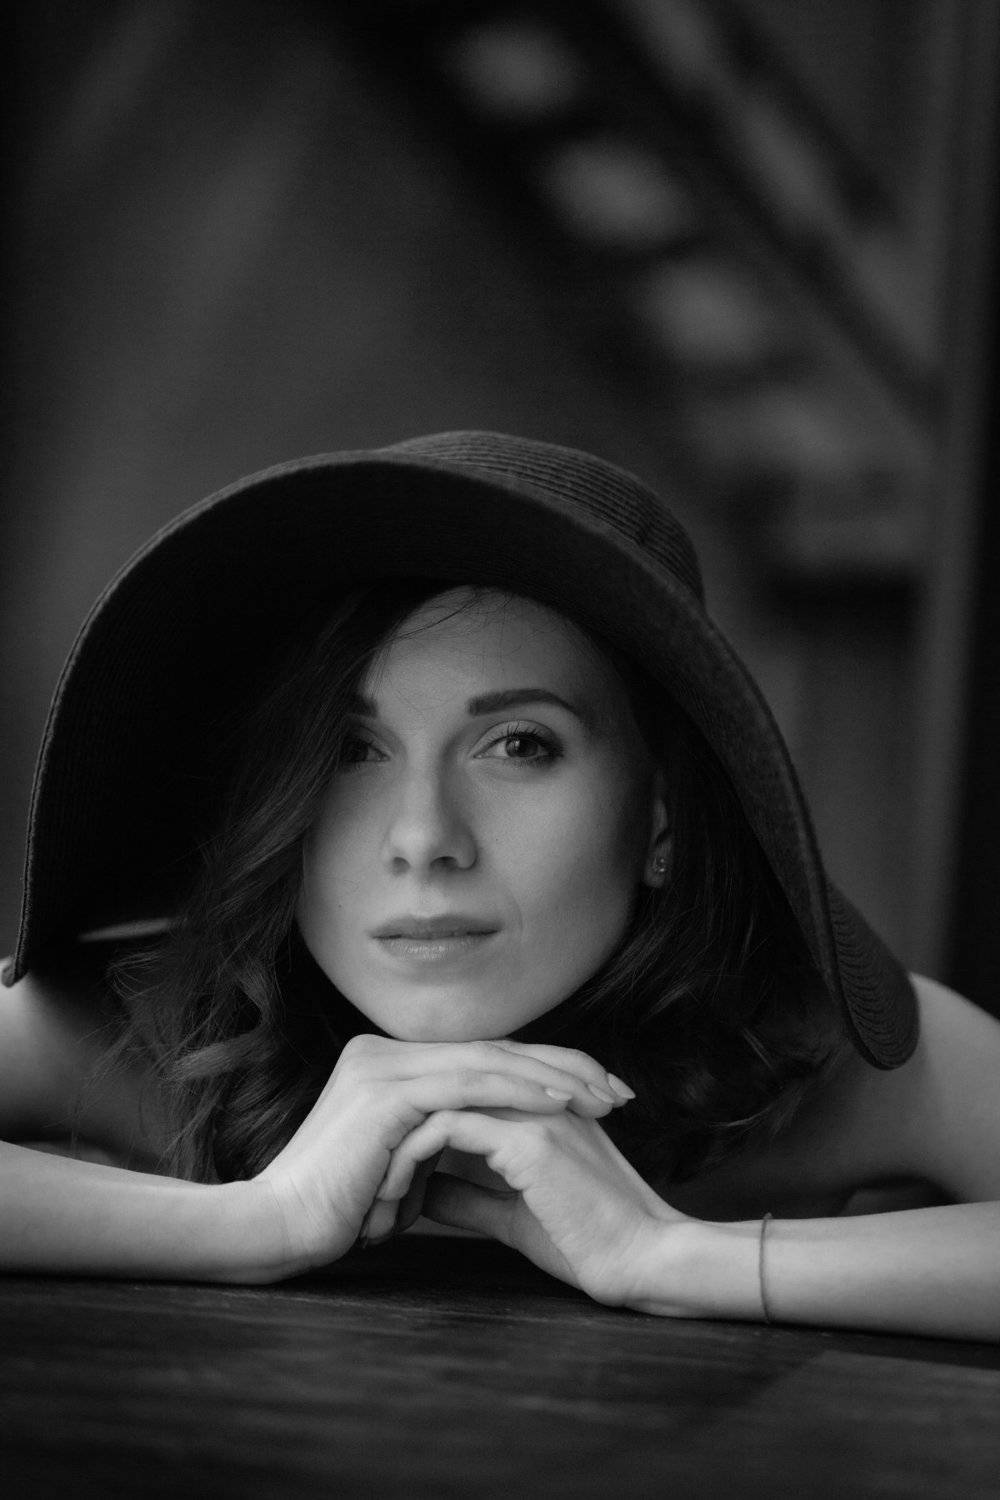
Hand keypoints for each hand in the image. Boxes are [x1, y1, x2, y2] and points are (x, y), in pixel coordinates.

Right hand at [248, 1035, 631, 1275]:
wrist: (279, 1227)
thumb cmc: (338, 1211)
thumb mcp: (402, 1165)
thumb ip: (439, 1143)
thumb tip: (488, 1147)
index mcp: (388, 1064)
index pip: (483, 1056)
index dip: (544, 1069)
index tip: (597, 1092)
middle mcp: (384, 1053)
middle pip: (494, 1049)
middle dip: (563, 1067)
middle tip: (618, 1089)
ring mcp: (384, 1066)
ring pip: (489, 1060)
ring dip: (554, 1077)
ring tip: (603, 1096)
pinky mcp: (387, 1092)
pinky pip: (469, 1084)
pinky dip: (520, 1090)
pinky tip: (560, 1104)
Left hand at [375, 1106, 689, 1305]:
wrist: (642, 1262)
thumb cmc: (587, 1242)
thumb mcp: (512, 1214)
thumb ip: (469, 1194)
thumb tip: (421, 1190)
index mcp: (530, 1107)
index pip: (449, 1097)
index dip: (407, 1134)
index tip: (377, 1182)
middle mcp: (530, 1097)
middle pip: (435, 1093)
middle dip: (390, 1138)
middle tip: (359, 1185)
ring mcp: (532, 1111)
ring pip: (434, 1104)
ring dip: (392, 1151)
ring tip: (371, 1200)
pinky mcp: (530, 1138)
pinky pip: (446, 1129)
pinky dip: (410, 1160)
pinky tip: (394, 1198)